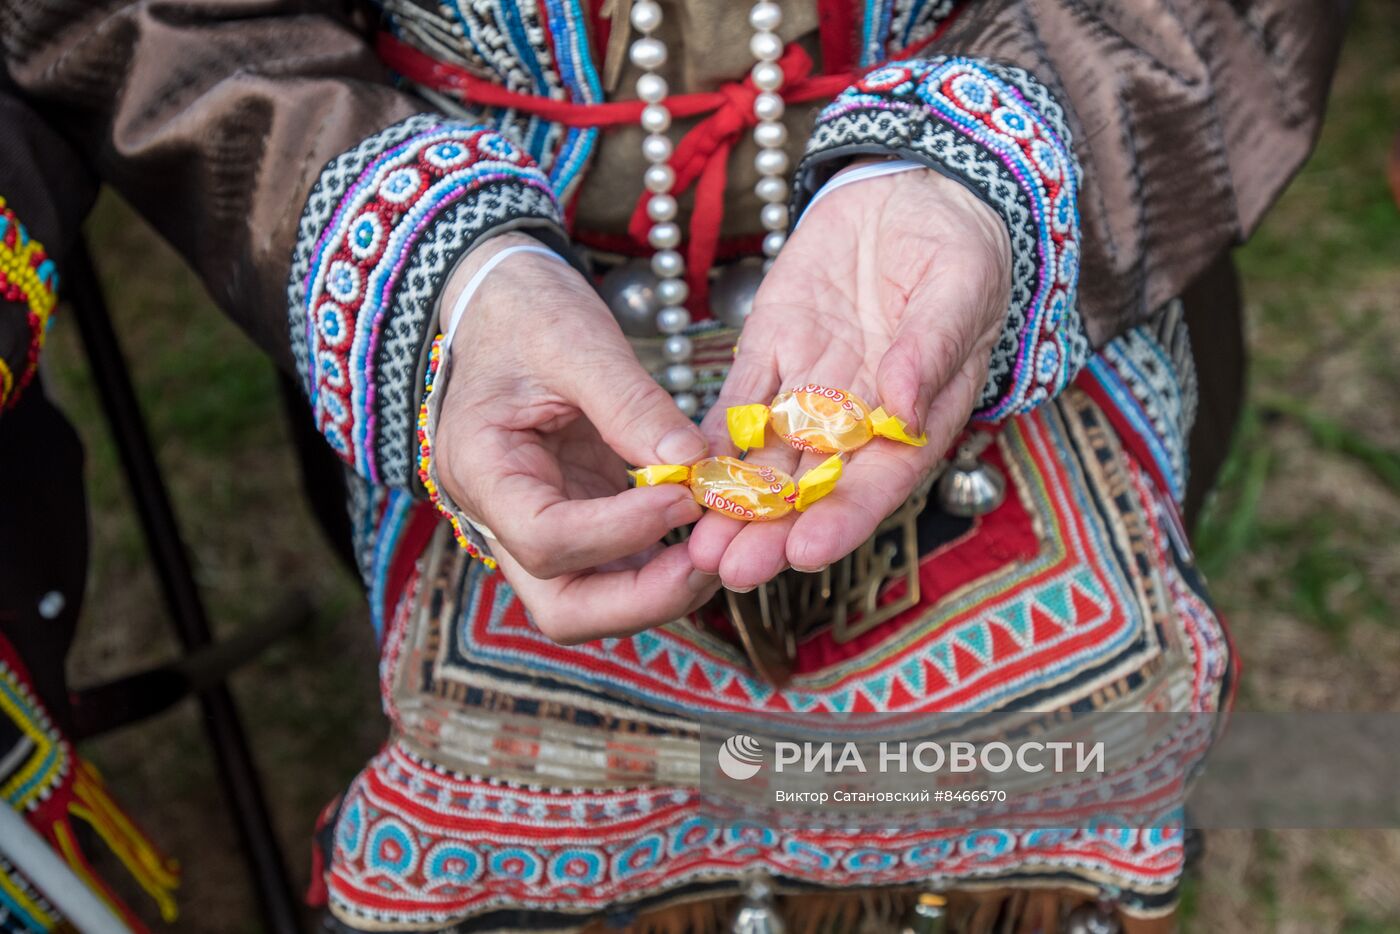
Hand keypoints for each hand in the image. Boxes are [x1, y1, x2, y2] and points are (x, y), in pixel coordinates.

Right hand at [433, 233, 717, 642]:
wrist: (501, 304)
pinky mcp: (574, 520)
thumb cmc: (527, 313)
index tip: (684, 496)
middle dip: (643, 599)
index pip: (545, 537)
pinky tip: (706, 535)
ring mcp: (537, 527)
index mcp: (479, 469)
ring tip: (718, 548)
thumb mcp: (577, 341)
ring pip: (592, 603)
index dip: (621, 531)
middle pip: (564, 607)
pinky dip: (663, 566)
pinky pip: (616, 569)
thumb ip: (631, 404)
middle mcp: (499, 517)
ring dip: (659, 591)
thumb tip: (692, 465)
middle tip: (710, 561)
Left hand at [689, 166, 1010, 589]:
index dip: (844, 519)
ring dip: (732, 501)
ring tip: (697, 544)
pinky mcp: (771, 354)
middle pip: (813, 486)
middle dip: (771, 530)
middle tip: (730, 569)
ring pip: (767, 457)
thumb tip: (902, 406)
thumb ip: (932, 348)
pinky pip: (737, 403)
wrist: (913, 191)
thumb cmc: (959, 245)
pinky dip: (709, 439)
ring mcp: (811, 390)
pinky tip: (678, 472)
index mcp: (918, 417)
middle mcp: (860, 419)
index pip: (880, 481)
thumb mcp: (960, 287)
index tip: (806, 552)